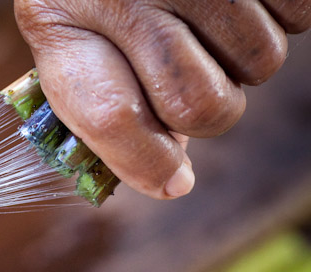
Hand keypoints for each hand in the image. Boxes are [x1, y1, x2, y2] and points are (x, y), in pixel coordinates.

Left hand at [14, 0, 310, 198]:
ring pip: (258, 64)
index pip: (111, 115)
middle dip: (207, 112)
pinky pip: (298, 15)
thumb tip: (172, 180)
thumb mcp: (69, 30)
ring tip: (211, 25)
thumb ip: (105, 104)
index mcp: (59, 16)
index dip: (147, 162)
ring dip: (244, 61)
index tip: (170, 178)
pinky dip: (283, 16)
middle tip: (191, 81)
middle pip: (197, 105)